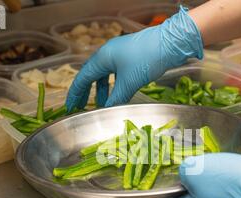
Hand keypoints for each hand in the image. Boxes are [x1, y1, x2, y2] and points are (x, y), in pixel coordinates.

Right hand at [65, 6, 203, 111]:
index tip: (70, 106)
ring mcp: (120, 54)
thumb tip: (106, 112)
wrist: (170, 43)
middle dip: (86, 92)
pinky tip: (118, 93)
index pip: (83, 77)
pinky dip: (113, 84)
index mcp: (102, 57)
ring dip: (101, 89)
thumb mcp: (129, 82)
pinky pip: (116, 72)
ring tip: (102, 103)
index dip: (75, 94)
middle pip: (92, 75)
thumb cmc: (146, 60)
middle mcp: (108, 54)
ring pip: (105, 74)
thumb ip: (116, 99)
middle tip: (81, 106)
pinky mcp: (131, 56)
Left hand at [145, 153, 240, 197]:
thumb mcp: (200, 169)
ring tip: (210, 174)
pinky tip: (233, 183)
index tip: (147, 197)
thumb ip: (184, 171)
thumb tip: (183, 174)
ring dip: (206, 194)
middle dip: (182, 194)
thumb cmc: (235, 185)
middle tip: (182, 174)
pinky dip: (225, 197)